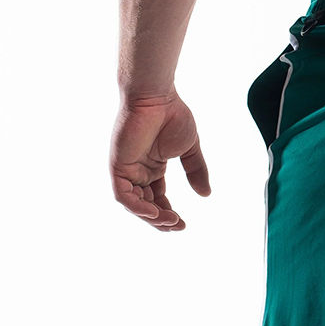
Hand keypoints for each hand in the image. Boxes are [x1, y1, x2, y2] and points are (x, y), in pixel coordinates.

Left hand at [109, 92, 210, 230]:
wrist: (157, 98)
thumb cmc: (172, 116)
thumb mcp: (190, 149)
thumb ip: (196, 171)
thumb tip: (206, 194)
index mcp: (152, 167)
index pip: (157, 197)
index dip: (168, 212)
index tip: (183, 224)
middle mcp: (137, 171)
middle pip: (145, 204)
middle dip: (160, 220)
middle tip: (178, 227)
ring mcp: (127, 169)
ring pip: (133, 204)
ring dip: (151, 216)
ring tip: (170, 222)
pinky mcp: (118, 166)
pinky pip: (123, 195)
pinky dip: (137, 207)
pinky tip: (155, 213)